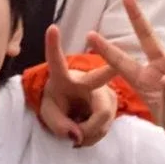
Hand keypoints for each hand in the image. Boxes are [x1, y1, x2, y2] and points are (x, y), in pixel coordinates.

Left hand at [37, 25, 118, 147]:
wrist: (73, 109)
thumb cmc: (58, 103)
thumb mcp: (49, 114)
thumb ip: (58, 125)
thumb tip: (78, 136)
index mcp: (64, 77)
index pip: (56, 61)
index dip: (53, 45)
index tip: (52, 27)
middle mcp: (86, 80)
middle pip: (99, 78)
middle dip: (108, 70)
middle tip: (115, 66)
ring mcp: (103, 91)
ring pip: (101, 117)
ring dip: (87, 132)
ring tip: (77, 130)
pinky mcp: (113, 103)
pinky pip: (105, 126)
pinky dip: (94, 135)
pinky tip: (87, 130)